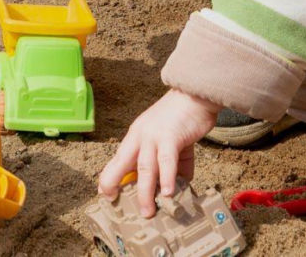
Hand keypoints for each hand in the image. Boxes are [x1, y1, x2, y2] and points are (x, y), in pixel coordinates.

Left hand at [98, 89, 219, 217]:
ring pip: (144, 167)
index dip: (110, 179)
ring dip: (145, 192)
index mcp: (136, 136)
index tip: (109, 197)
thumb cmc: (183, 116)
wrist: (196, 94)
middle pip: (120, 164)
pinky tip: (168, 193)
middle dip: (114, 186)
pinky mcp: (171, 136)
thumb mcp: (170, 140)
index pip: (116, 160)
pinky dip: (167, 178)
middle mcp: (140, 136)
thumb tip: (177, 188)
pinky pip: (167, 160)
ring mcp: (154, 135)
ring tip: (148, 211)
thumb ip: (172, 164)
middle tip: (119, 208)